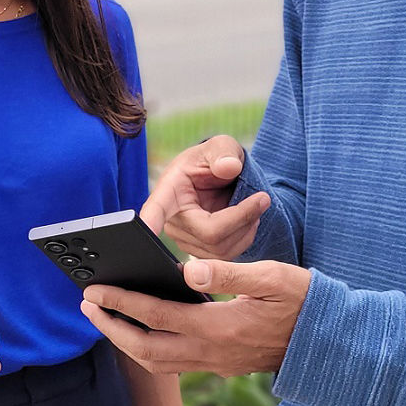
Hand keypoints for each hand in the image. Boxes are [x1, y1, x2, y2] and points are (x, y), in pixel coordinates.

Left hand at [80, 258, 310, 376]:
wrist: (330, 339)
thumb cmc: (303, 300)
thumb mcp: (272, 277)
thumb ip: (229, 272)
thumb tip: (187, 270)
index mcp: (220, 327)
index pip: (157, 315)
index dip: (121, 303)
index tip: (95, 290)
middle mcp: (213, 352)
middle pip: (147, 349)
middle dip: (112, 328)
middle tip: (87, 305)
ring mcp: (217, 363)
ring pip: (159, 362)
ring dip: (128, 342)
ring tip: (107, 318)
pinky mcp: (222, 365)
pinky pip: (175, 363)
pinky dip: (151, 347)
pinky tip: (144, 329)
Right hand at [140, 135, 271, 260]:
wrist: (220, 179)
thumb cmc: (215, 160)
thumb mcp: (221, 147)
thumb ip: (225, 153)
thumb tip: (228, 167)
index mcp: (170, 190)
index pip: (157, 209)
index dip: (150, 221)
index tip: (142, 228)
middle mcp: (172, 220)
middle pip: (210, 234)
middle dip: (242, 217)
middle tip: (263, 198)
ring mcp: (184, 240)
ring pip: (221, 250)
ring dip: (247, 229)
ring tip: (256, 206)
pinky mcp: (199, 252)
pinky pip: (226, 258)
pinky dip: (244, 239)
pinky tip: (249, 221)